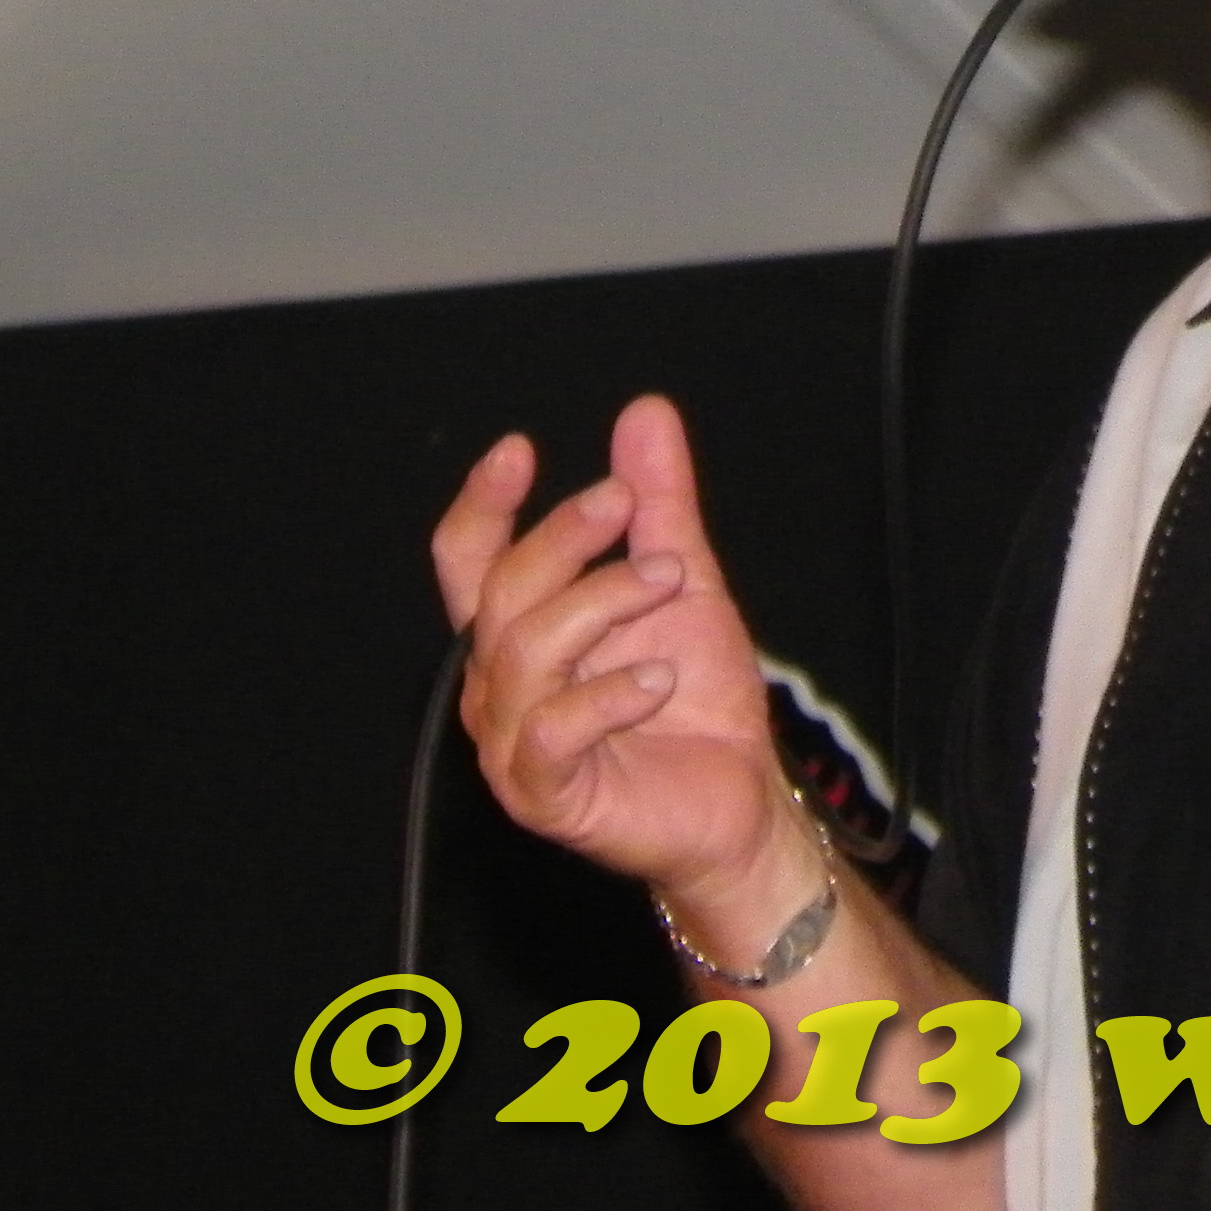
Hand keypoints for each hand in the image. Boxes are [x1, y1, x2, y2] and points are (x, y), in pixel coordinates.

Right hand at [429, 394, 801, 916]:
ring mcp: (517, 746)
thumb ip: (659, 505)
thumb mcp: (683, 583)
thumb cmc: (696, 697)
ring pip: (525, 651)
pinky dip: (607, 695)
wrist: (740, 797)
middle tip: (628, 506)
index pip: (469, 562)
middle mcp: (502, 687)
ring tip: (669, 585)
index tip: (519, 451)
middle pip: (500, 593)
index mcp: (519, 634)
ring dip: (602, 602)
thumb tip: (644, 413)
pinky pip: (550, 734)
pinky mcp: (549, 796)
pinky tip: (659, 681)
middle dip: (565, 536)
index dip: (481, 506)